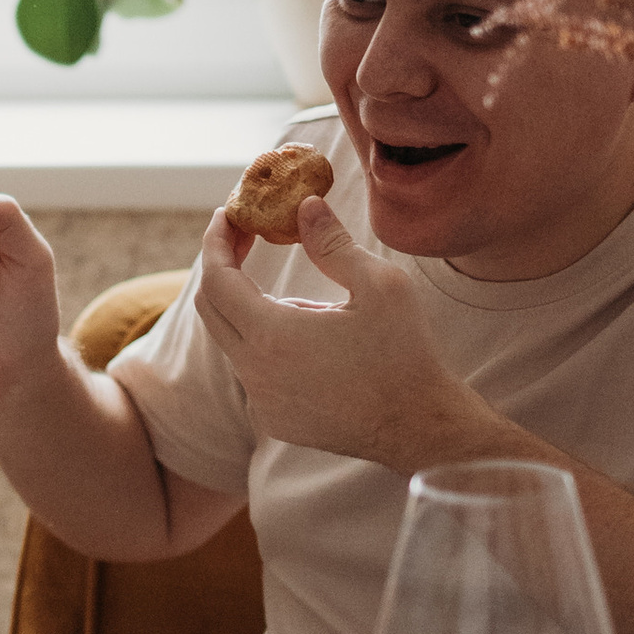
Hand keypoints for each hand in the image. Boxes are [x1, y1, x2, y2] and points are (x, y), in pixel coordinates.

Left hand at [192, 191, 480, 470]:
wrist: (421, 428)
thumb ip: (333, 243)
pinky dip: (268, 346)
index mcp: (272, 336)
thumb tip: (305, 206)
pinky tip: (315, 344)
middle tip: (246, 237)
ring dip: (255, 309)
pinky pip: (255, 373)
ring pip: (236, 342)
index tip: (229, 215)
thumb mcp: (379, 285)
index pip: (217, 279)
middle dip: (222, 267)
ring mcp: (261, 402)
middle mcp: (255, 373)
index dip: (217, 242)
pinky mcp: (275, 420)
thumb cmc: (405, 354)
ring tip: (315, 304)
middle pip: (212, 309)